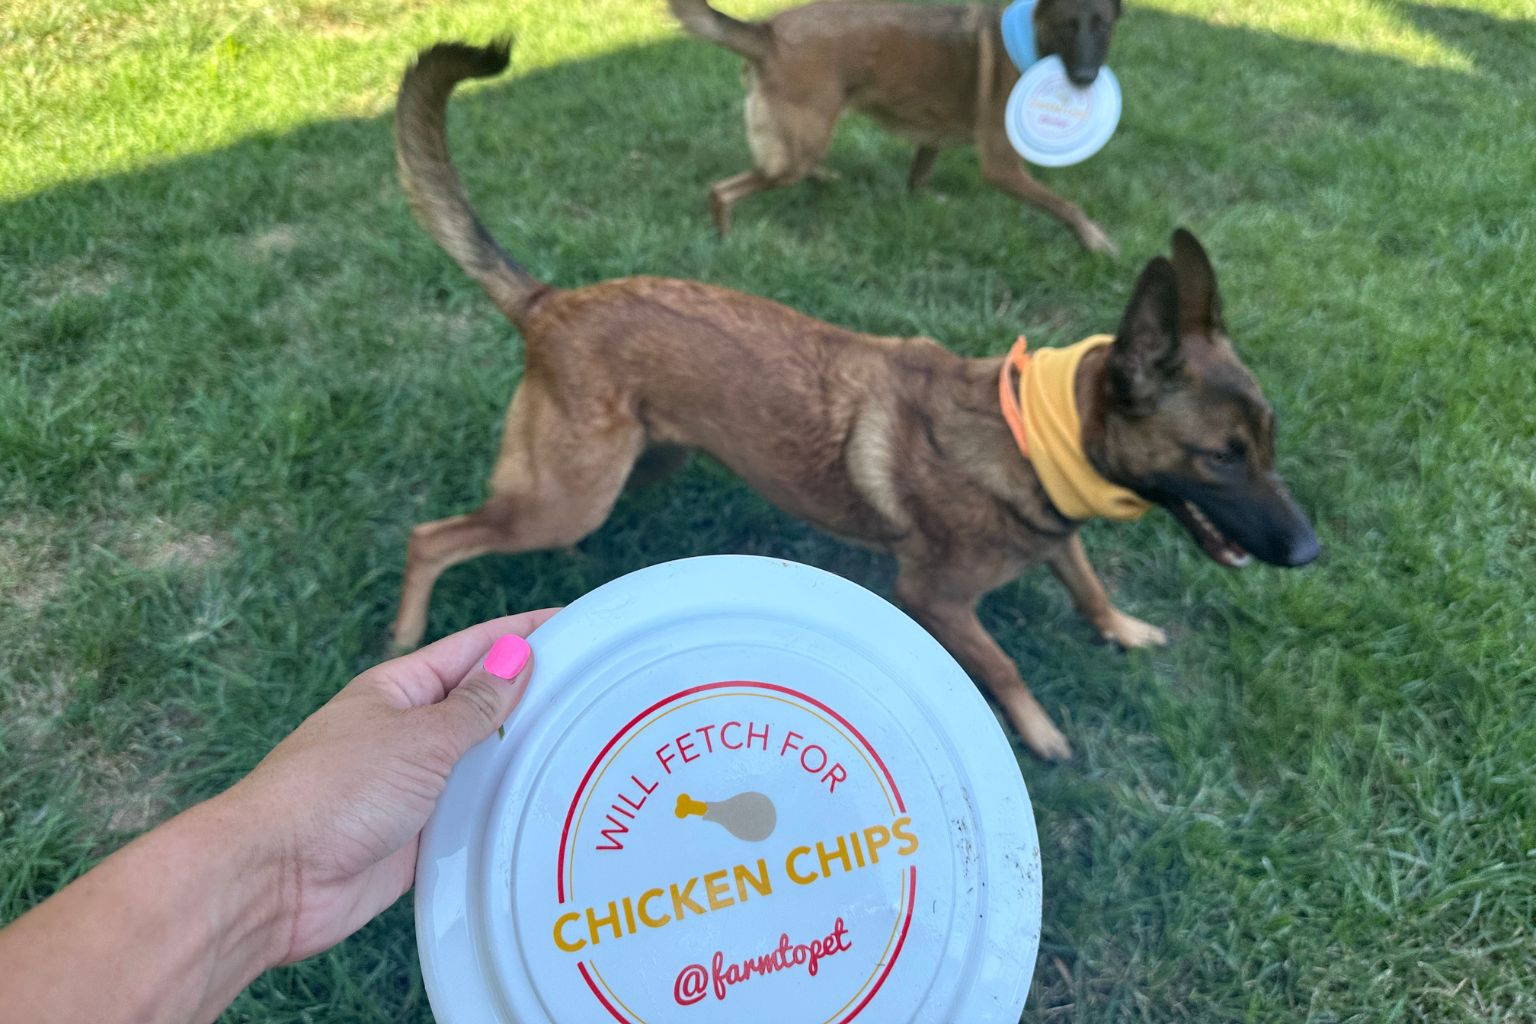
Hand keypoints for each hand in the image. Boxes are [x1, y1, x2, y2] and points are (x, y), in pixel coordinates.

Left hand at [227, 610, 554, 963]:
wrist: (274, 880)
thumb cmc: (333, 792)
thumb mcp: (418, 738)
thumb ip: (475, 704)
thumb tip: (517, 656)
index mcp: (400, 690)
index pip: (475, 648)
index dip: (525, 633)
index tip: (577, 622)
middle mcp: (408, 732)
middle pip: (482, 705)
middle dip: (533, 696)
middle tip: (600, 689)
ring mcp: (412, 786)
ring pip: (480, 763)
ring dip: (520, 758)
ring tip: (589, 747)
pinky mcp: (417, 838)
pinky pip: (471, 817)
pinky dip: (502, 812)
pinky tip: (546, 811)